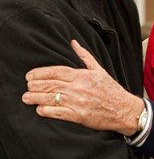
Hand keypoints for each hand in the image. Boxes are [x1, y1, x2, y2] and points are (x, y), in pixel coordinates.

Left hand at [22, 40, 143, 134]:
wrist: (122, 108)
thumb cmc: (110, 88)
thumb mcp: (98, 69)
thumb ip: (84, 55)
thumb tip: (73, 42)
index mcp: (82, 75)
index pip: (57, 71)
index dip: (41, 73)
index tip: (30, 74)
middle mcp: (78, 88)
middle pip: (51, 84)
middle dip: (36, 85)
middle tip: (26, 85)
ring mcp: (77, 102)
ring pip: (52, 98)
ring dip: (37, 98)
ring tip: (26, 97)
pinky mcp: (78, 116)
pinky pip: (59, 113)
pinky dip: (47, 111)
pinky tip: (39, 109)